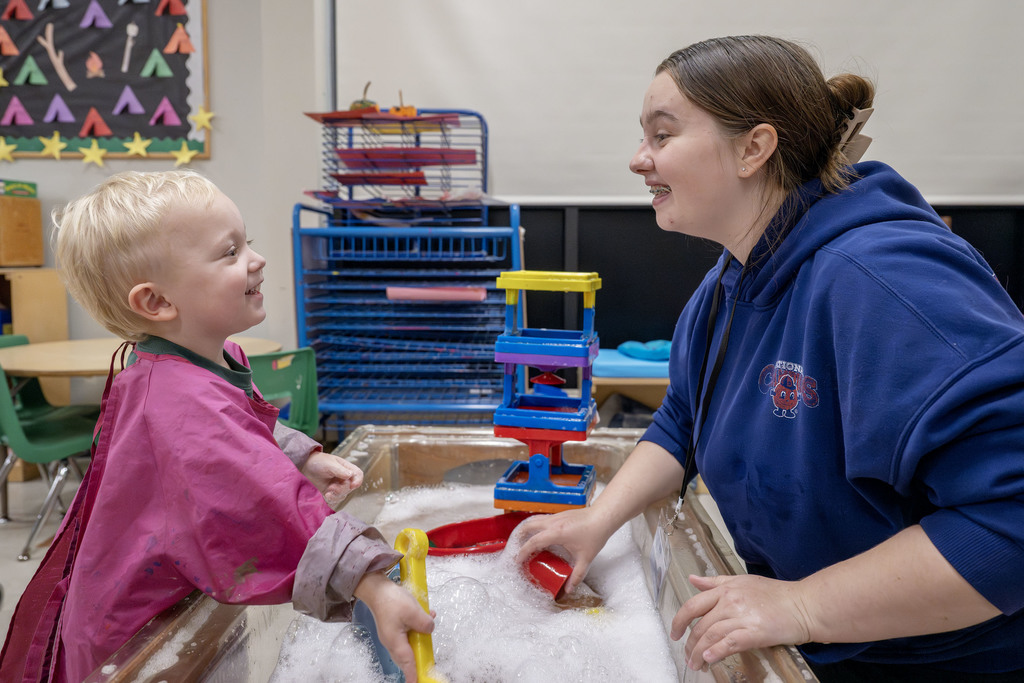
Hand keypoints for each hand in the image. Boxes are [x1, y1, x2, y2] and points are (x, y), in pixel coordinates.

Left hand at [300, 451, 362, 507]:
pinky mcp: (331, 492)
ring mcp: (338, 485)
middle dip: (342, 489)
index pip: (358, 475)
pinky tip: (326, 495)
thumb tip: (350, 475)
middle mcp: (344, 478)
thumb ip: (340, 470)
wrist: (307, 466)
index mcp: (347, 468)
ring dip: (337, 495)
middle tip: (332, 487)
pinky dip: (333, 499)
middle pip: (351, 487)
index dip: (358, 481)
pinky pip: (336, 499)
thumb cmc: (319, 461)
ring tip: (328, 491)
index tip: (352, 485)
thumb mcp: (330, 464)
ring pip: (344, 494)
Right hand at [354, 571, 435, 682]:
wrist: (376, 588)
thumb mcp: (413, 612)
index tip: (417, 682)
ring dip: (419, 638)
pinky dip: (416, 628)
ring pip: (408, 644)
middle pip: (407, 656)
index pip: (407, 663)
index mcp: (395, 641)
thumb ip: (425, 624)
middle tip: (427, 663)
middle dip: (418, 659)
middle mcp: (391, 641)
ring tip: (428, 628)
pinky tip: (424, 615)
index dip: (413, 674)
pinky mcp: (393, 626)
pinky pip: (406, 632)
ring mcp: (391, 634)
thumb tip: (429, 630)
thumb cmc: (391, 600)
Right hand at [515, 506, 613, 593]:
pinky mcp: (559, 514)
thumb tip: (569, 589)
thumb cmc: (595, 535)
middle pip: (528, 526)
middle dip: (519, 537)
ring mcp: (555, 516)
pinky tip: (540, 535)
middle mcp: (552, 522)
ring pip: (534, 520)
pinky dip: (535, 527)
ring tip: (523, 541)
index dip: (523, 551)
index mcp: (556, 533)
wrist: (603, 517)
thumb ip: (577, 575)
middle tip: (515, 548)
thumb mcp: (586, 559)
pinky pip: (542, 519)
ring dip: (526, 530)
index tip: (518, 560)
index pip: (533, 542)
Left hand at [672, 574, 812, 670]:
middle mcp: (730, 601)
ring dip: (699, 653)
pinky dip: (716, 652)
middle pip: (700, 625)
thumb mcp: (742, 582)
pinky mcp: (754, 632)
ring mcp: (742, 616)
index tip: (675, 634)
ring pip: (711, 636)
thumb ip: (716, 582)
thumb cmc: (776, 594)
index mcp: (725, 589)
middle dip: (689, 644)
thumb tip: (693, 580)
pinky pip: (729, 643)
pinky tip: (709, 659)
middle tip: (687, 656)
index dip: (679, 621)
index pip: (693, 605)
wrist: (804, 605)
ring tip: (696, 664)